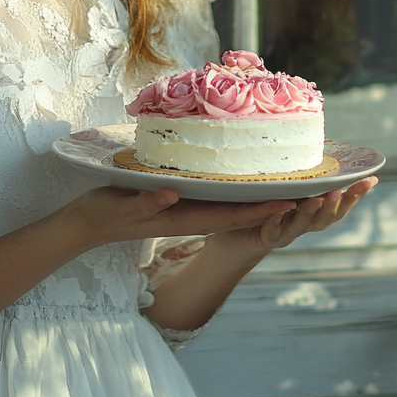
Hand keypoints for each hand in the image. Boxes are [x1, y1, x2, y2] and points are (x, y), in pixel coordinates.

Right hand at [62, 185, 297, 249]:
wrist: (89, 223)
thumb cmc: (105, 213)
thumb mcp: (123, 206)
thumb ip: (146, 202)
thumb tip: (172, 194)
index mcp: (186, 218)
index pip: (234, 215)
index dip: (264, 209)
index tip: (292, 200)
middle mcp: (194, 215)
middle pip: (243, 210)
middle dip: (274, 201)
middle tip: (307, 187)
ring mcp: (189, 209)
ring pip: (234, 202)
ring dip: (261, 194)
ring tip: (290, 178)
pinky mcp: (181, 200)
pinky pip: (218, 195)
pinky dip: (239, 185)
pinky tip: (250, 173)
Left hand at [203, 177, 377, 263]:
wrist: (233, 236)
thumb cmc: (260, 204)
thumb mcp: (282, 184)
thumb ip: (300, 170)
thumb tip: (316, 137)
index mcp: (311, 209)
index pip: (339, 202)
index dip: (356, 194)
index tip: (372, 179)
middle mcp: (302, 223)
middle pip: (327, 217)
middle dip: (339, 204)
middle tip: (343, 189)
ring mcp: (284, 233)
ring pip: (302, 226)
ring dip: (310, 212)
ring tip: (316, 199)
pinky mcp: (263, 239)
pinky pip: (271, 232)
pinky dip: (276, 223)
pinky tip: (277, 213)